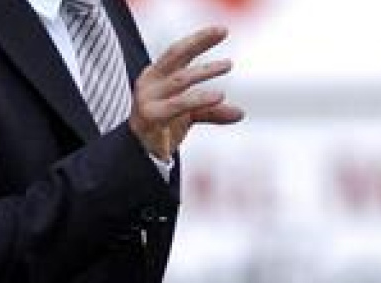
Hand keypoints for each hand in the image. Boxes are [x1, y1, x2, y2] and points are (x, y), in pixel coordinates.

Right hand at [129, 26, 243, 160]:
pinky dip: (199, 100)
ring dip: (204, 71)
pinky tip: (219, 96)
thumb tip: (241, 113)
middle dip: (198, 42)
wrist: (139, 154)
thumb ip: (211, 111)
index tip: (221, 31)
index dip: (198, 39)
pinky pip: (178, 105)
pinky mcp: (150, 116)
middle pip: (176, 56)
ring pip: (180, 80)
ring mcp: (147, 99)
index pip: (178, 51)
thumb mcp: (189, 114)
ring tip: (227, 64)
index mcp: (156, 75)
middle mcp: (150, 83)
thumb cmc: (161, 128)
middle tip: (223, 30)